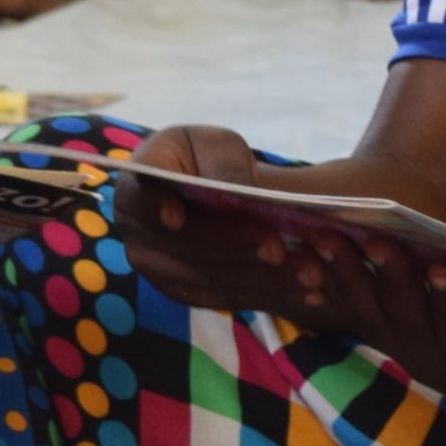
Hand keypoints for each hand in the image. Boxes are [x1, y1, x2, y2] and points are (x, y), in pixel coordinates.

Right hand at [112, 126, 324, 318]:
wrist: (214, 195)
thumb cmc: (211, 160)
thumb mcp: (219, 146)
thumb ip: (224, 164)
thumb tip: (237, 190)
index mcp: (135, 190)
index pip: (139, 199)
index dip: (155, 208)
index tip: (176, 217)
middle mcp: (138, 238)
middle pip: (185, 248)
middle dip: (235, 248)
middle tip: (280, 248)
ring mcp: (161, 273)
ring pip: (212, 280)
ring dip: (263, 279)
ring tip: (310, 273)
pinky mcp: (190, 295)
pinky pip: (229, 300)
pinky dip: (270, 296)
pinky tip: (307, 292)